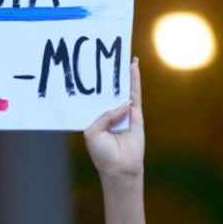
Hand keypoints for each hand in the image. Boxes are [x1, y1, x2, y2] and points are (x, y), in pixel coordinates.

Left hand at [84, 58, 143, 180]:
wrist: (119, 168)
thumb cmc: (102, 154)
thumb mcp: (93, 132)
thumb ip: (104, 114)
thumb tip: (123, 104)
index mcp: (96, 118)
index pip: (94, 97)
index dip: (91, 85)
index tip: (86, 67)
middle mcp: (109, 114)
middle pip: (109, 90)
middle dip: (108, 75)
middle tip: (106, 55)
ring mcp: (124, 113)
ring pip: (123, 89)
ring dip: (123, 73)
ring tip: (121, 55)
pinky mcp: (136, 115)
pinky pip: (135, 94)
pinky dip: (134, 80)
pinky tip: (133, 67)